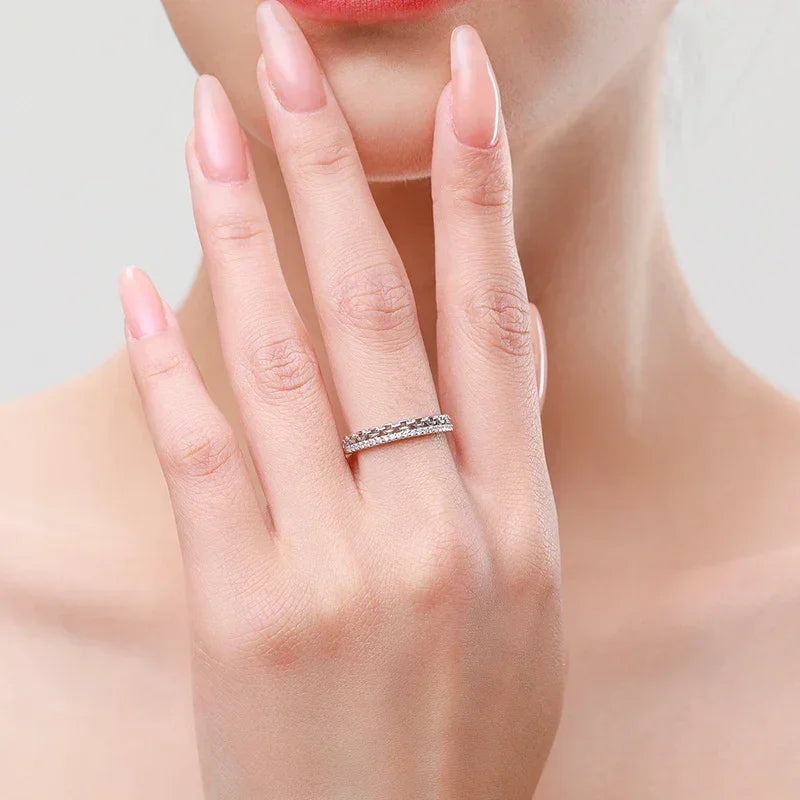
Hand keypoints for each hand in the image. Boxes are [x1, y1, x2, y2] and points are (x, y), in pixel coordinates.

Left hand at [119, 1, 563, 796]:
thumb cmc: (468, 727)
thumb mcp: (531, 593)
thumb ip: (498, 460)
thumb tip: (474, 334)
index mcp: (517, 517)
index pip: (491, 313)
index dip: (478, 188)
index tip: (463, 85)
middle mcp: (437, 525)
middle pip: (375, 306)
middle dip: (331, 165)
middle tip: (289, 57)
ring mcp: (338, 568)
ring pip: (280, 359)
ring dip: (239, 230)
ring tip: (208, 128)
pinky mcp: (246, 613)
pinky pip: (201, 459)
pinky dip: (166, 364)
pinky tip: (136, 280)